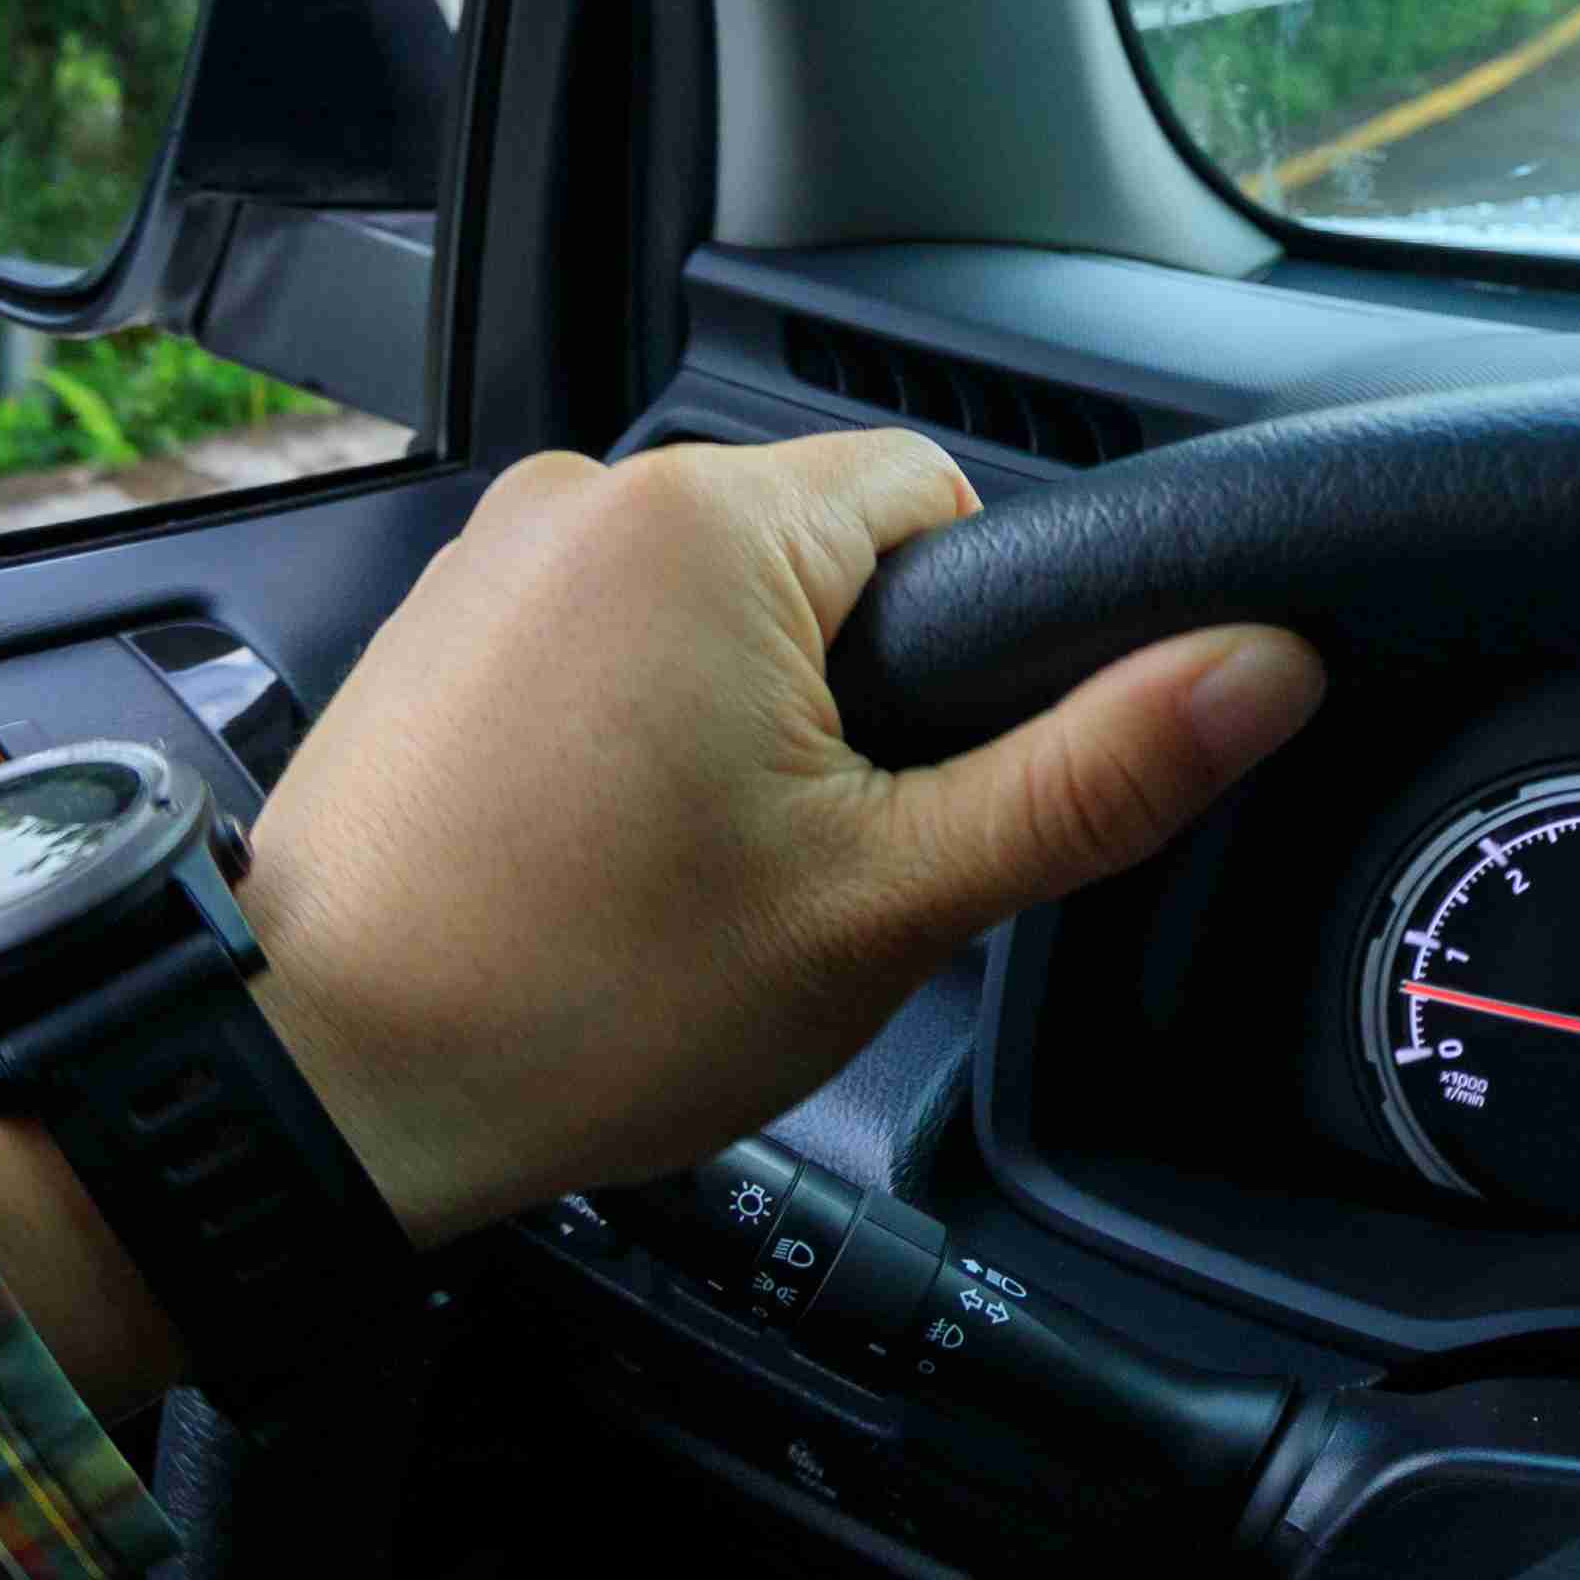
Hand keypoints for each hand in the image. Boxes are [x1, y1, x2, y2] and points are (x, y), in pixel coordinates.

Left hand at [224, 435, 1320, 1246]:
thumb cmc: (576, 999)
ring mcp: (498, 553)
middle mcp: (591, 494)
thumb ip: (1093, 772)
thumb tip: (1265, 666)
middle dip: (853, 701)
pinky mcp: (441, 624)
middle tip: (801, 863)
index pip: (947, 502)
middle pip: (831, 556)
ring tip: (688, 875)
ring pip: (723, 606)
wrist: (314, 1085)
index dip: (967, 661)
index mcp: (711, 521)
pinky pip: (612, 636)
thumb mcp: (886, 902)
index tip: (908, 790)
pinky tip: (604, 857)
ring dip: (746, 720)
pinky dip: (639, 732)